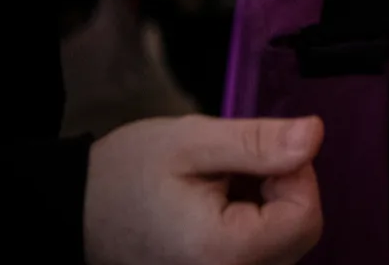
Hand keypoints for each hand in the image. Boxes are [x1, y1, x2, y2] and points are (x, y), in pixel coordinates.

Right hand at [85, 115, 323, 264]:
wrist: (74, 212)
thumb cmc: (125, 175)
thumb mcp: (193, 142)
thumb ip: (258, 142)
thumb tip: (314, 135)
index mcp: (224, 251)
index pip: (306, 217)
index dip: (297, 174)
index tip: (262, 153)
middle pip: (299, 233)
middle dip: (283, 189)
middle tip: (236, 167)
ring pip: (285, 243)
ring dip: (270, 206)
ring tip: (222, 186)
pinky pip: (262, 254)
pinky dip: (255, 223)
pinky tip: (222, 205)